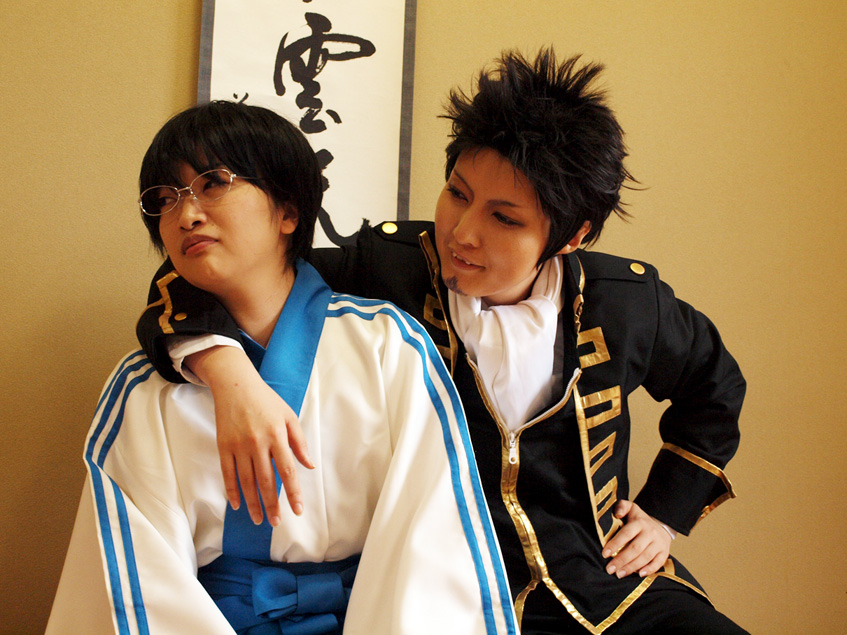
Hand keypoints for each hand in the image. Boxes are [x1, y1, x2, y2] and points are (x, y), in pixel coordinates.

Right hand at [187, 346, 313, 525]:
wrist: (235, 385)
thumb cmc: (267, 401)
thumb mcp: (289, 416)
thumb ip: (299, 442)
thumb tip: (309, 465)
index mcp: (277, 435)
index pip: (287, 471)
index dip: (292, 492)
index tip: (297, 510)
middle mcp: (257, 443)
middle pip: (265, 481)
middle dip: (272, 504)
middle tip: (276, 522)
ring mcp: (238, 446)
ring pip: (246, 481)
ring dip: (253, 503)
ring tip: (260, 519)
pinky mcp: (223, 446)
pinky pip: (228, 473)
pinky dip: (232, 491)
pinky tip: (237, 505)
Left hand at [601, 499, 673, 578]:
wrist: (661, 525)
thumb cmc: (640, 520)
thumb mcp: (631, 508)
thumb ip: (622, 506)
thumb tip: (617, 514)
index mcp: (640, 522)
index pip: (626, 534)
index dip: (615, 544)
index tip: (604, 553)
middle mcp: (650, 533)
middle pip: (635, 548)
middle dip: (621, 560)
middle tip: (610, 569)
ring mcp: (659, 543)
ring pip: (645, 557)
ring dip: (631, 567)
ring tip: (619, 574)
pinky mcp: (665, 552)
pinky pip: (658, 563)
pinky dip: (649, 570)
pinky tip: (638, 574)